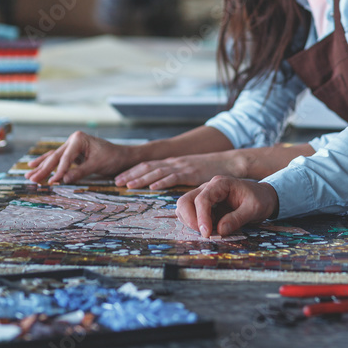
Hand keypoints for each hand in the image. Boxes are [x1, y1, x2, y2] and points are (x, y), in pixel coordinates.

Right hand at [26, 131, 131, 184]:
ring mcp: (72, 146)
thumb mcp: (98, 165)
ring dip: (42, 167)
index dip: (58, 171)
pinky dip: (47, 165)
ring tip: (29, 174)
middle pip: (56, 157)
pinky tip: (35, 167)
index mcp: (79, 139)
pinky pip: (58, 160)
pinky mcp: (72, 154)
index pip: (65, 158)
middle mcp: (73, 140)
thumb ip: (80, 172)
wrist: (122, 156)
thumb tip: (63, 180)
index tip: (51, 182)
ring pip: (54, 158)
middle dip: (43, 169)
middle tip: (31, 179)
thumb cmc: (113, 158)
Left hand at [115, 152, 247, 189]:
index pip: (148, 165)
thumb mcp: (191, 171)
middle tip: (116, 181)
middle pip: (148, 167)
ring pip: (157, 171)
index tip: (120, 178)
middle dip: (131, 174)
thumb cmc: (211, 168)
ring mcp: (182, 166)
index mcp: (173, 162)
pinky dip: (162, 181)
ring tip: (128, 185)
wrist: (230, 161)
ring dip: (142, 178)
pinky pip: (173, 176)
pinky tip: (152, 186)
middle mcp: (175, 162)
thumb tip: (166, 185)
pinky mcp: (191, 172)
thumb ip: (178, 176)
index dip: (133, 171)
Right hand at [176, 176, 277, 236]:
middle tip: (204, 234)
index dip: (201, 218)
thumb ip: (237, 219)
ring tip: (209, 231)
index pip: (202, 199)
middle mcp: (208, 187)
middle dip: (190, 219)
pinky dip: (194, 223)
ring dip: (190, 222)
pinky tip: (210, 228)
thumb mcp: (254, 209)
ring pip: (184, 207)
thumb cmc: (260, 200)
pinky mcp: (204, 205)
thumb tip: (220, 230)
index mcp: (220, 184)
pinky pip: (190, 213)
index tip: (207, 234)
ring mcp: (204, 195)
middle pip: (185, 201)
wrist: (264, 197)